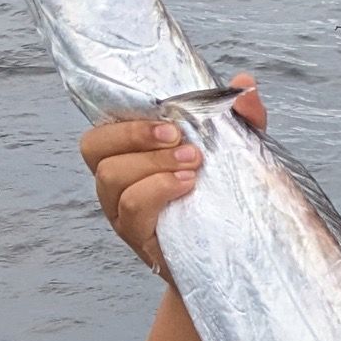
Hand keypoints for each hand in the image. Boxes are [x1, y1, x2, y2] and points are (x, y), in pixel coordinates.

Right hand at [78, 73, 264, 273]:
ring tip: (192, 165)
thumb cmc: (224, 198)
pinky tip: (186, 186)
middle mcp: (117, 181)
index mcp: (130, 154)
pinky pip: (131, 208)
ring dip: (151, 163)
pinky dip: (157, 190)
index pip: (104, 126)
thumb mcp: (236, 154)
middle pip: (95, 147)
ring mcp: (122, 211)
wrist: (235, 257)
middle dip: (135, 135)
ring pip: (111, 176)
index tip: (169, 116)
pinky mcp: (137, 237)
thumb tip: (245, 83)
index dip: (126, 117)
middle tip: (179, 138)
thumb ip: (241, 120)